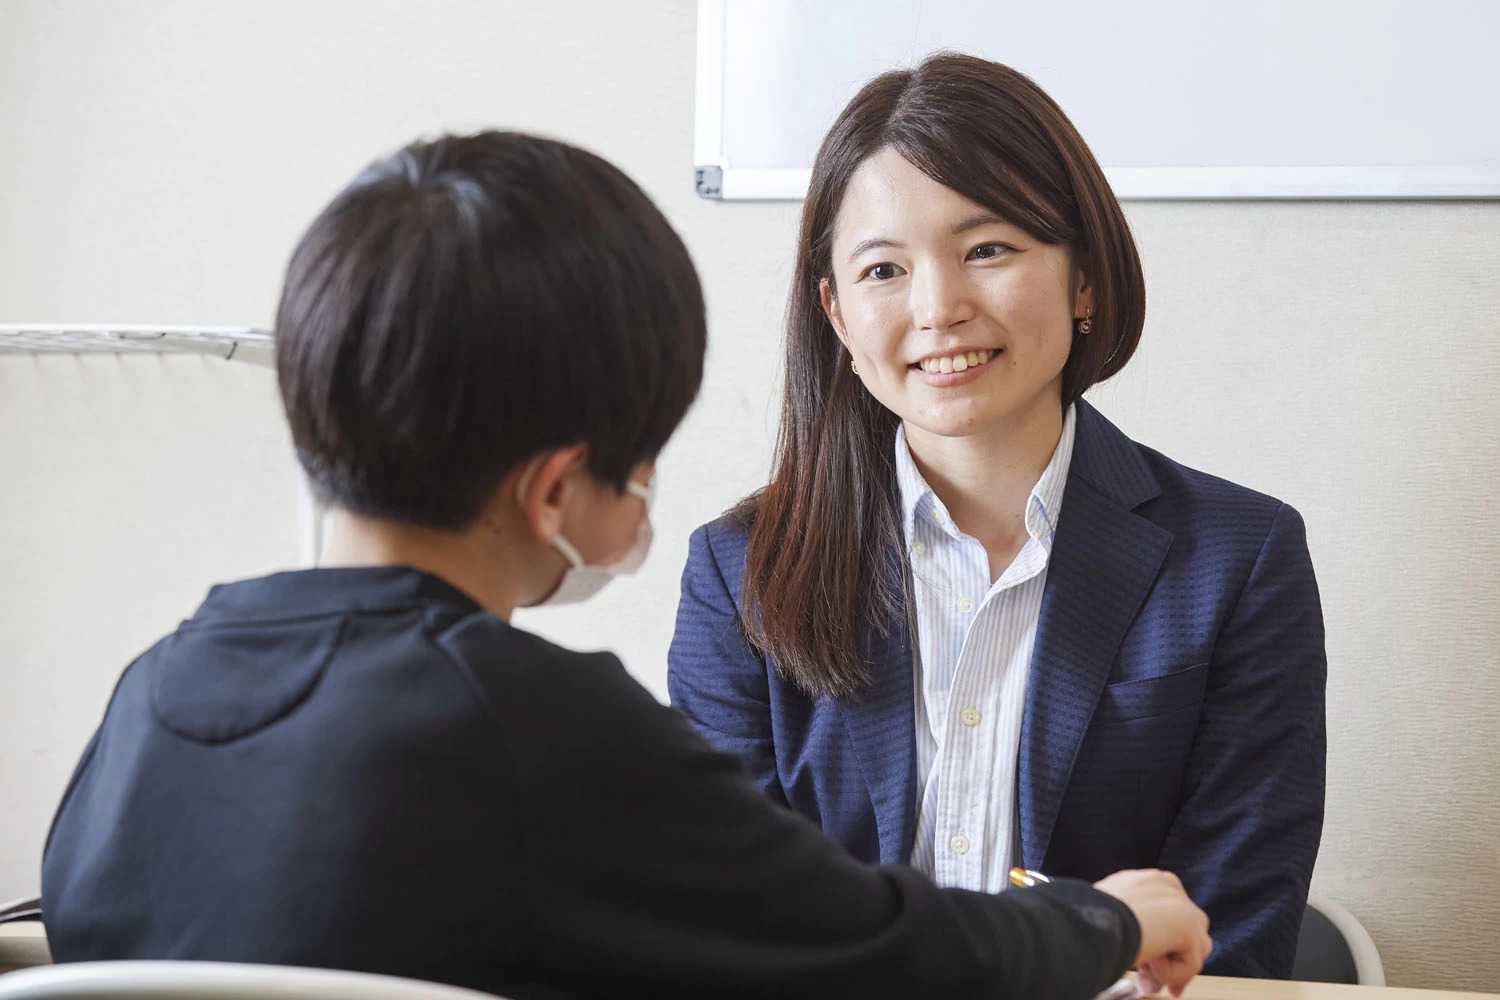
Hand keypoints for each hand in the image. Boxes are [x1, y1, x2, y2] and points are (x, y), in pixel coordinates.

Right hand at [1093, 869, 1212, 996]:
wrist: (1094, 919)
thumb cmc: (1090, 917)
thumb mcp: (1114, 916)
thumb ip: (1135, 928)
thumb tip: (1145, 958)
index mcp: (1150, 881)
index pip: (1172, 916)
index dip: (1165, 946)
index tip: (1150, 969)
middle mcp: (1169, 887)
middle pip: (1191, 931)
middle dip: (1174, 961)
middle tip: (1149, 982)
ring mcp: (1182, 905)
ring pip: (1195, 949)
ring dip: (1171, 968)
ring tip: (1144, 970)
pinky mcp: (1189, 926)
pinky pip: (1190, 963)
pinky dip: (1170, 973)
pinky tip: (1146, 962)